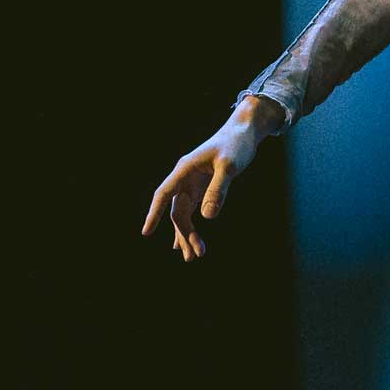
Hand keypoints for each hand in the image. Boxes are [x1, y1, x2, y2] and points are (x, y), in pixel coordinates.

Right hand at [141, 100, 282, 262]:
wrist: (243, 132)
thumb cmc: (236, 145)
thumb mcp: (229, 166)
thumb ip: (218, 190)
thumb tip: (207, 217)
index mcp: (185, 169)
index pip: (164, 194)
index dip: (154, 213)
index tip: (146, 232)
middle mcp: (184, 177)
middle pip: (177, 211)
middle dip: (183, 234)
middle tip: (193, 257)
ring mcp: (191, 183)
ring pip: (183, 214)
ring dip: (187, 234)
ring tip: (193, 257)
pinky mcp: (201, 187)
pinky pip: (191, 211)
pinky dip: (191, 226)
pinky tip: (188, 242)